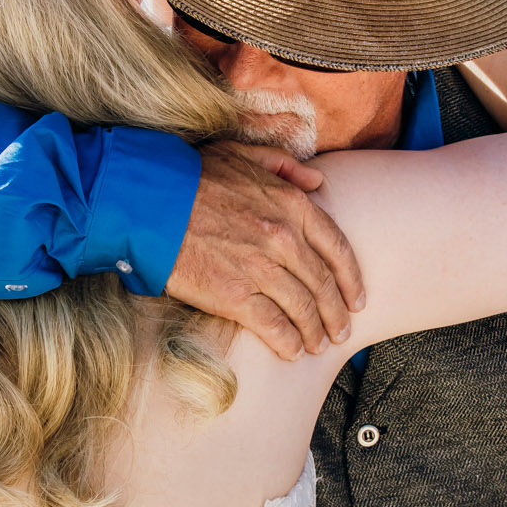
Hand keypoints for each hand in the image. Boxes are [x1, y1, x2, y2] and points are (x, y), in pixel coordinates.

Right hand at [165, 142, 364, 359]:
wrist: (149, 203)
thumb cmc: (191, 176)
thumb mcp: (243, 155)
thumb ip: (285, 167)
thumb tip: (318, 183)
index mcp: (291, 204)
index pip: (336, 248)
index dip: (352, 279)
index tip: (357, 297)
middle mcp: (283, 238)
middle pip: (323, 284)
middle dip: (336, 312)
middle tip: (340, 330)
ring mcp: (261, 269)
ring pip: (303, 309)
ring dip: (315, 332)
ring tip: (317, 345)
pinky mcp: (236, 296)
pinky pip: (274, 326)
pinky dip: (288, 343)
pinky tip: (292, 351)